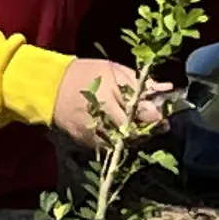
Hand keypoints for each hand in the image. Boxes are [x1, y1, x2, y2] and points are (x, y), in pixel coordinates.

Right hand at [48, 58, 165, 148]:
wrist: (52, 88)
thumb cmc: (86, 74)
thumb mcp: (114, 71)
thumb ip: (140, 84)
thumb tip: (166, 89)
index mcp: (109, 102)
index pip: (140, 119)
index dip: (156, 119)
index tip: (164, 116)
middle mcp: (101, 123)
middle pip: (134, 136)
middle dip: (149, 131)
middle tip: (158, 125)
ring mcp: (93, 136)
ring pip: (123, 145)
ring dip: (136, 138)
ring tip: (141, 127)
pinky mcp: (87, 144)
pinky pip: (110, 147)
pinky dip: (120, 141)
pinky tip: (124, 131)